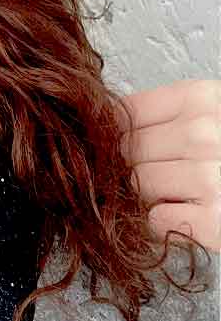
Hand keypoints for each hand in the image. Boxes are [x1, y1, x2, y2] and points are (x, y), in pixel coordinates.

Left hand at [116, 79, 219, 252]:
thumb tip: (110, 128)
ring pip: (138, 185)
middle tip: (156, 172)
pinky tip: (190, 213)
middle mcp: (204, 133)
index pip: (125, 112)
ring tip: (178, 192)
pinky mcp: (216, 222)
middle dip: (132, 165)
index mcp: (204, 98)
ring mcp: (210, 178)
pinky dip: (165, 222)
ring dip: (149, 195)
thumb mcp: (215, 115)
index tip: (116, 143)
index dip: (115, 133)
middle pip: (127, 150)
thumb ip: (173, 116)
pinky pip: (157, 221)